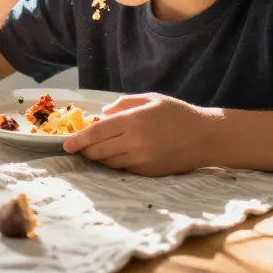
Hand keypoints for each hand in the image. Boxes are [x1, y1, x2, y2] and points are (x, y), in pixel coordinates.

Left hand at [62, 94, 219, 175]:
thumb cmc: (177, 113)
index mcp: (134, 121)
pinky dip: (116, 163)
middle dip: (86, 150)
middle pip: (98, 151)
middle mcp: (135, 143)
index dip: (79, 140)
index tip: (67, 145)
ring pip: (109, 162)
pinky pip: (123, 169)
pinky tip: (119, 154)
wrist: (206, 137)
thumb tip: (102, 114)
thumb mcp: (150, 99)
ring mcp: (142, 160)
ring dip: (99, 157)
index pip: (97, 133)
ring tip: (98, 149)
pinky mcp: (148, 172)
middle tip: (80, 146)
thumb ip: (123, 104)